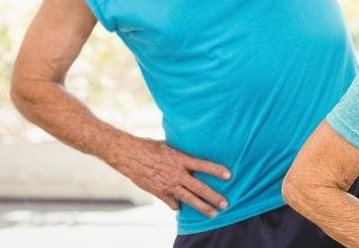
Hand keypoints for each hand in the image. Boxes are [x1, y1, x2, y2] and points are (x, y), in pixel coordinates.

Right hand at [113, 137, 231, 216]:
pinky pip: (172, 202)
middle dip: (213, 196)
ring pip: (188, 199)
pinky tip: (182, 207)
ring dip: (202, 207)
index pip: (203, 165)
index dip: (216, 170)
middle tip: (225, 204)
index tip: (229, 176)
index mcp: (180, 159)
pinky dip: (178, 205)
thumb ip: (181, 153)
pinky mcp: (159, 192)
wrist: (129, 156)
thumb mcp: (169, 145)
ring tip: (213, 213)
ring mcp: (168, 185)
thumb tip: (191, 150)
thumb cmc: (149, 146)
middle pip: (199, 187)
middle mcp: (176, 173)